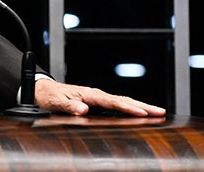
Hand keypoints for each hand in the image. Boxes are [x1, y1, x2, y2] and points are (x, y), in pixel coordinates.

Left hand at [35, 78, 165, 116]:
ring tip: (158, 113)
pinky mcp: (97, 102)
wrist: (42, 90)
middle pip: (122, 100)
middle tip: (161, 112)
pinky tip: (139, 113)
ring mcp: (97, 97)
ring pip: (122, 101)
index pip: (111, 102)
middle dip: (142, 106)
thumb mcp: (55, 103)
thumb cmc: (49, 96)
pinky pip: (117, 105)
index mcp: (88, 94)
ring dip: (140, 106)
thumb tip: (83, 110)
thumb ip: (68, 107)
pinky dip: (130, 108)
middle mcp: (95, 94)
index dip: (127, 108)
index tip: (142, 113)